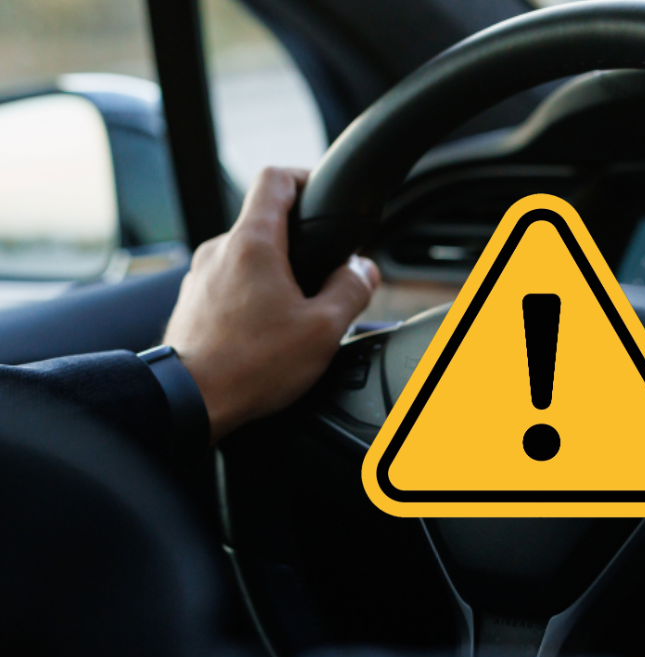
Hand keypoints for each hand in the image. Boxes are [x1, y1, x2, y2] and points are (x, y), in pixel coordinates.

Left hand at [163, 167, 379, 442]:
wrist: (191, 401)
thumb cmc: (252, 365)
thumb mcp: (323, 329)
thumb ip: (351, 290)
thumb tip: (363, 270)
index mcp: (253, 243)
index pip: (275, 179)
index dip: (304, 177)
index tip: (322, 195)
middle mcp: (219, 250)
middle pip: (264, 222)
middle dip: (298, 242)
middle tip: (323, 273)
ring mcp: (200, 276)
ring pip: (246, 257)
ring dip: (274, 273)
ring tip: (295, 312)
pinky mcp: (192, 302)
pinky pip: (229, 284)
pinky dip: (252, 295)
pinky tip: (267, 331)